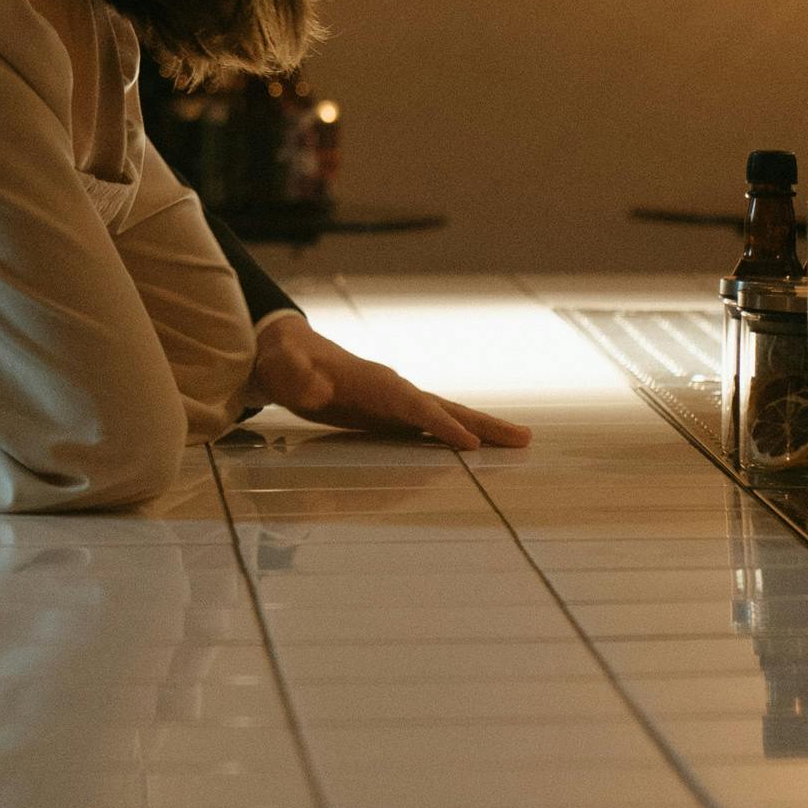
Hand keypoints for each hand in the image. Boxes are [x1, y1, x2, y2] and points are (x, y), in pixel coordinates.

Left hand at [251, 313, 532, 453]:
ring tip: (520, 444)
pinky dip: (460, 437)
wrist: (285, 355)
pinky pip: (433, 427)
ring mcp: (397, 402)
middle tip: (524, 439)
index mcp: (374, 382)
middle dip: (483, 424)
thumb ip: (296, 376)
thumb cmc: (284, 364)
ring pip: (447, 416)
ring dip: (482, 431)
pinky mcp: (392, 415)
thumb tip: (312, 389)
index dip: (441, 424)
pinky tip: (480, 452)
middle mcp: (394, 389)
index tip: (471, 444)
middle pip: (445, 408)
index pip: (414, 406)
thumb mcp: (283, 369)